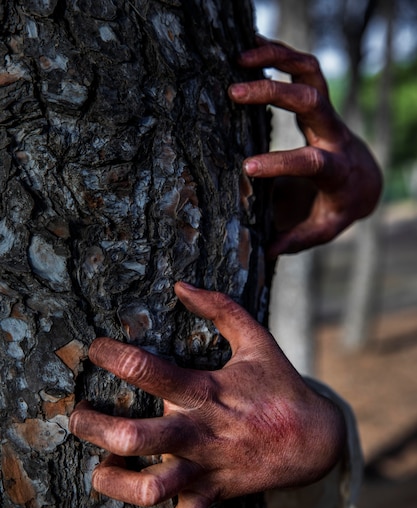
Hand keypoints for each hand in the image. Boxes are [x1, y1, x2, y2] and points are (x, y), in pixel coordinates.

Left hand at [69, 282, 344, 507]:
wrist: (314, 440)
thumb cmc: (279, 386)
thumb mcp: (257, 340)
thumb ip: (221, 308)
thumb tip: (181, 284)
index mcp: (207, 392)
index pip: (149, 370)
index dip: (113, 356)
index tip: (95, 349)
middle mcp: (200, 433)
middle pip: (136, 437)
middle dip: (94, 426)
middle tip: (76, 416)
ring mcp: (205, 469)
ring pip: (151, 490)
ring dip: (113, 483)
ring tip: (99, 470)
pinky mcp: (212, 497)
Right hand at [229, 37, 381, 254]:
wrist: (365, 179)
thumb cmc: (339, 206)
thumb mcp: (323, 229)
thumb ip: (298, 240)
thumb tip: (268, 253)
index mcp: (336, 170)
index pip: (312, 161)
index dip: (280, 162)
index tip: (245, 167)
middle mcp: (335, 135)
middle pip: (312, 102)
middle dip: (273, 93)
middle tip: (234, 92)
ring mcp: (328, 114)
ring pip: (311, 73)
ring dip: (278, 59)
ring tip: (240, 57)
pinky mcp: (320, 101)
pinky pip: (304, 67)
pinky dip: (279, 53)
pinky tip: (250, 49)